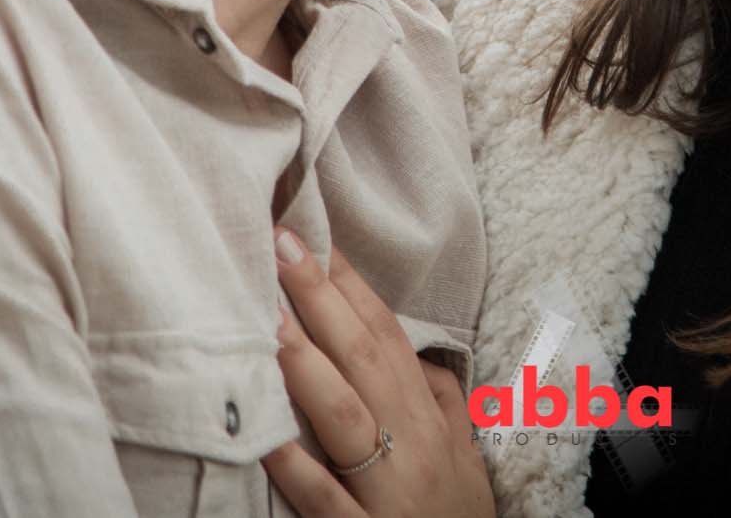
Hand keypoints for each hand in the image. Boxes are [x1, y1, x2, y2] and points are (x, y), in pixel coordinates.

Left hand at [265, 230, 492, 517]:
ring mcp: (386, 491)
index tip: (314, 239)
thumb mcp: (465, 456)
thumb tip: (417, 347)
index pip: (388, 336)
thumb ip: (442, 399)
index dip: (352, 286)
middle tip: (282, 246)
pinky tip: (265, 431)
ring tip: (268, 313)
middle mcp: (411, 445)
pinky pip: (324, 496)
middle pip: (364, 358)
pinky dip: (296, 464)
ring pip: (343, 415)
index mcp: (430, 419)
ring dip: (304, 361)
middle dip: (322, 298)